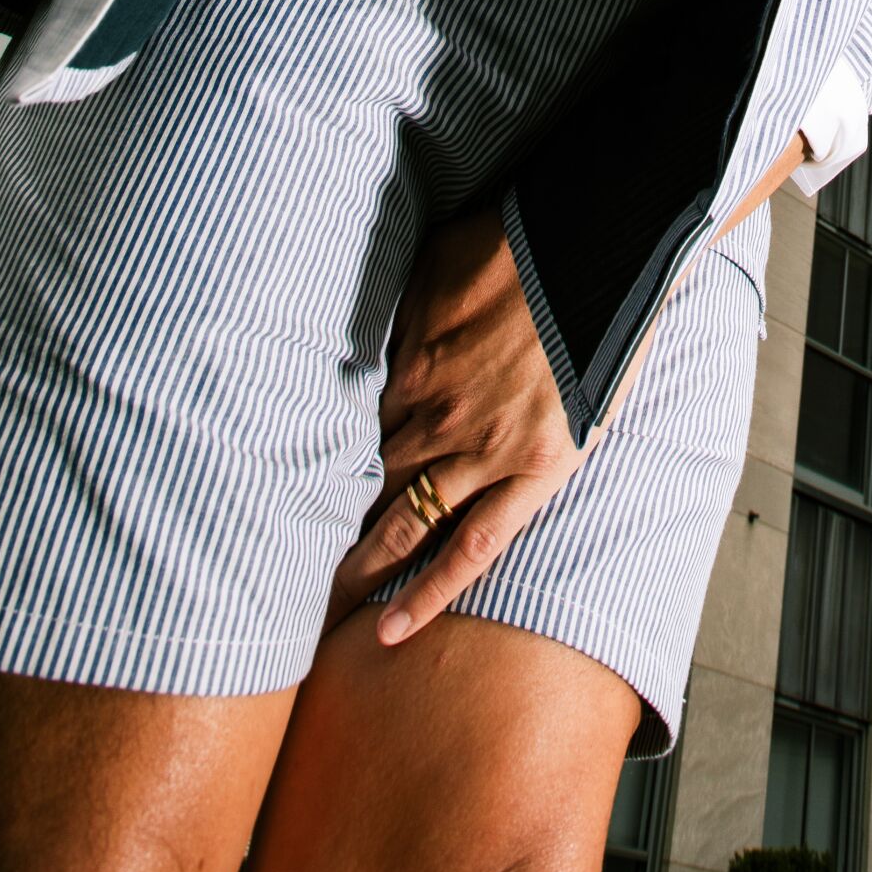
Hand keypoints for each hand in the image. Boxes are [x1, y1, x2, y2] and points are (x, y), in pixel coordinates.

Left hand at [327, 208, 580, 646]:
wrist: (597, 248)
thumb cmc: (523, 242)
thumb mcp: (438, 260)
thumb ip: (404, 307)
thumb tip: (376, 332)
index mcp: (409, 366)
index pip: (351, 429)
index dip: (322, 464)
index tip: (284, 497)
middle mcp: (433, 417)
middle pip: (365, 482)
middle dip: (319, 529)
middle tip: (274, 576)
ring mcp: (481, 452)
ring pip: (404, 524)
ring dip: (358, 570)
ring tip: (318, 614)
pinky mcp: (532, 474)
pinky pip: (473, 548)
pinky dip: (431, 593)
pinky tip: (392, 629)